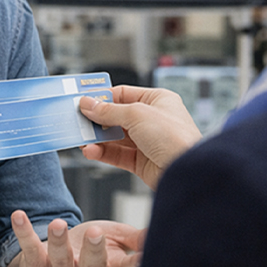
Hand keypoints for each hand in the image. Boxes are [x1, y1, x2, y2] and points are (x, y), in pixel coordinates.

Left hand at [5, 210, 143, 266]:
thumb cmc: (94, 251)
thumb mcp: (119, 244)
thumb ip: (138, 239)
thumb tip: (160, 230)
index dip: (135, 263)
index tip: (144, 255)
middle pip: (92, 265)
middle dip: (94, 249)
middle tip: (96, 232)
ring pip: (60, 258)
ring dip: (58, 240)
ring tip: (58, 224)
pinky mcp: (37, 265)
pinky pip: (30, 248)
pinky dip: (23, 231)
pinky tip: (18, 215)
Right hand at [79, 85, 201, 189]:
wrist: (188, 172)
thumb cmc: (176, 138)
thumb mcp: (137, 115)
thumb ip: (109, 110)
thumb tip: (88, 104)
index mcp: (158, 100)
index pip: (123, 94)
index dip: (102, 98)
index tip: (83, 102)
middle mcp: (153, 119)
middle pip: (116, 116)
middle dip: (97, 120)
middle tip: (79, 121)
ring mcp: (147, 141)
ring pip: (115, 137)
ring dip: (97, 139)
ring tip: (82, 139)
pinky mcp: (142, 161)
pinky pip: (117, 154)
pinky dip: (103, 153)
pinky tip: (92, 151)